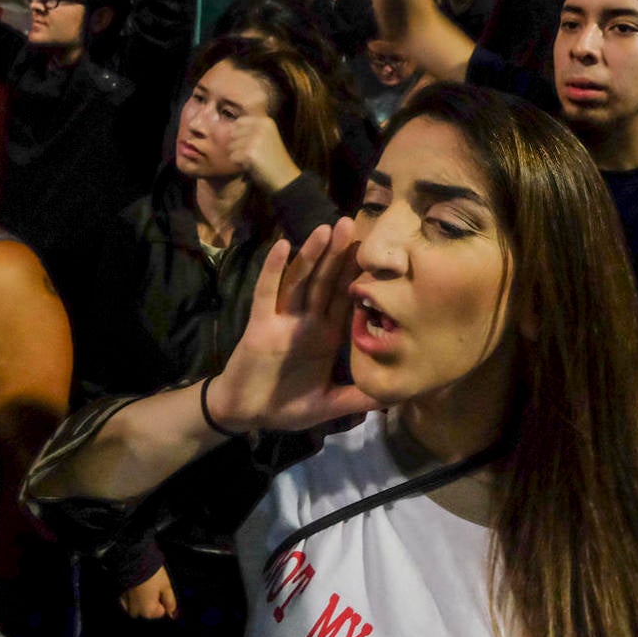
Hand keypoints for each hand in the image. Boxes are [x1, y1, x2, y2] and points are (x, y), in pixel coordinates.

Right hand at [119, 566, 177, 619]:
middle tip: (154, 585)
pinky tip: (137, 584)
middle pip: (148, 610)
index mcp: (148, 611)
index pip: (161, 612)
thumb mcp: (166, 586)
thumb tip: (172, 611)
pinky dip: (133, 594)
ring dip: (142, 598)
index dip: (163, 600)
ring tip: (146, 583)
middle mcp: (136, 611)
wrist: (133, 561)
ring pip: (138, 605)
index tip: (162, 589)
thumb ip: (170, 601)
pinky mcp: (120, 596)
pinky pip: (129, 599)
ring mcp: (126, 604)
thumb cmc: (151, 573)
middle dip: (152, 600)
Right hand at [205, 219, 382, 432]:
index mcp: (327, 336)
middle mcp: (308, 321)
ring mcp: (283, 320)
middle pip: (326, 281)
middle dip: (339, 254)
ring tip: (325, 228)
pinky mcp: (260, 324)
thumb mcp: (328, 404)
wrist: (246, 414)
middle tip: (352, 222)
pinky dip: (273, 269)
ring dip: (312, 254)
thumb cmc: (286, 406)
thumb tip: (391, 398)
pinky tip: (282, 246)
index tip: (378, 250)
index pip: (347, 299)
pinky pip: (267, 293)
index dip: (360, 275)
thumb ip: (356, 399)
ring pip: (300, 280)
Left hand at [228, 115, 301, 192]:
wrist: (285, 176)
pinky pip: (233, 157)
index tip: (251, 144)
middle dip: (238, 146)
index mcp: (265, 121)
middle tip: (254, 153)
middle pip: (233, 134)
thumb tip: (227, 130)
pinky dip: (239, 164)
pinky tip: (252, 165)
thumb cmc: (273, 159)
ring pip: (231, 146)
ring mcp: (255, 139)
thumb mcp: (266, 137)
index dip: (239, 134)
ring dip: (239, 156)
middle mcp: (260, 127)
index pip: (239, 122)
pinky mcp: (250, 152)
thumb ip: (250, 130)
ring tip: (254, 159)